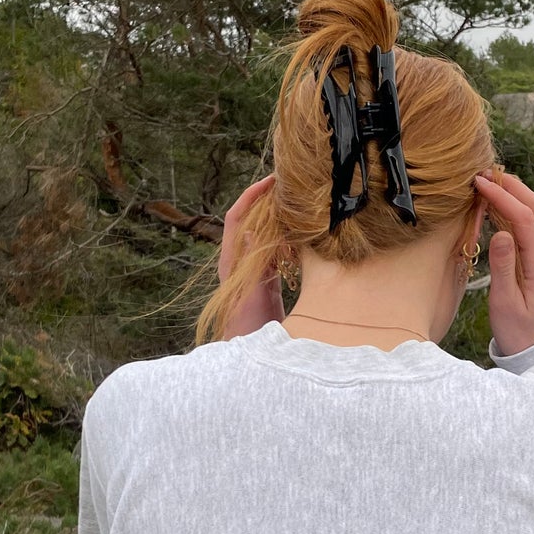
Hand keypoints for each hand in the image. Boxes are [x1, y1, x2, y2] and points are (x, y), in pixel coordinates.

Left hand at [219, 174, 285, 337]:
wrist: (251, 353)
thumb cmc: (249, 328)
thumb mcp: (252, 294)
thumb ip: (252, 265)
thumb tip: (251, 232)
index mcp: (232, 261)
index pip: (236, 219)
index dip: (250, 196)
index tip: (269, 180)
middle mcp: (240, 261)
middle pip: (250, 220)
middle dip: (265, 200)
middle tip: (288, 184)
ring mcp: (253, 269)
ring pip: (264, 233)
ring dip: (277, 215)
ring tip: (297, 201)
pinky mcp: (266, 279)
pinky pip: (275, 249)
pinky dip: (286, 236)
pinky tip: (302, 231)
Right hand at [471, 169, 533, 356]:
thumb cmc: (517, 330)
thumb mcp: (504, 303)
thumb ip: (503, 267)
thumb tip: (500, 233)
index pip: (524, 218)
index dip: (502, 196)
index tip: (479, 183)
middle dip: (512, 185)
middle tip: (484, 173)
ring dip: (516, 193)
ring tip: (489, 182)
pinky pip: (533, 224)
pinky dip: (517, 208)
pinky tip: (498, 204)